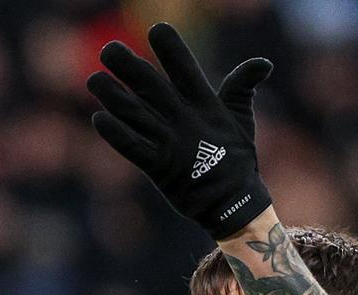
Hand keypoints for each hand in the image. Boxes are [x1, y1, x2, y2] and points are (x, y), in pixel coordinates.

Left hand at [87, 23, 272, 239]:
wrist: (233, 203)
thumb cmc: (235, 158)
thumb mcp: (241, 118)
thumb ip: (242, 87)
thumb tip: (263, 62)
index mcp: (206, 106)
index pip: (187, 71)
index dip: (172, 50)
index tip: (157, 29)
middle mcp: (186, 121)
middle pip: (152, 88)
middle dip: (129, 67)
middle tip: (108, 49)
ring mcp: (171, 145)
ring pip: (136, 115)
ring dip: (113, 97)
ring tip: (93, 79)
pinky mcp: (159, 169)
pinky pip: (133, 148)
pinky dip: (115, 134)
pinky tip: (98, 118)